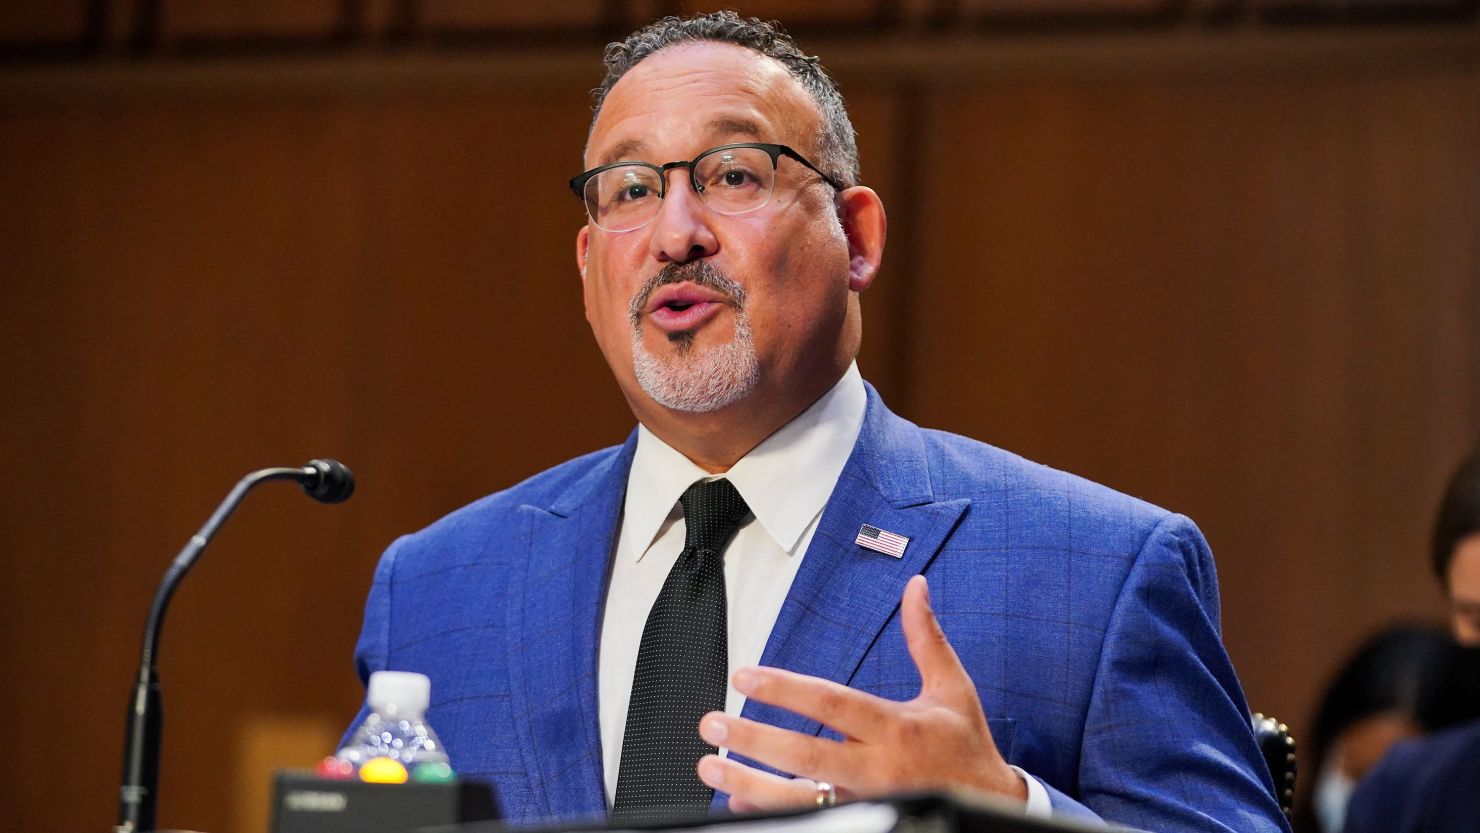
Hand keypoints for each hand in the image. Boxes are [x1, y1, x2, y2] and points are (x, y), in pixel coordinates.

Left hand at [695, 575, 1025, 812]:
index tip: (745, 677)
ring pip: (800, 797)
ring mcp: (868, 801)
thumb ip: (925, 638)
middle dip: (753, 739)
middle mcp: (878, 769)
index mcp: (896, 728)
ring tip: (711, 765)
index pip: (832, 704)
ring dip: (749, 782)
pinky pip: (811, 820)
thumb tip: (915, 587)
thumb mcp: (952, 688)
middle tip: (712, 724)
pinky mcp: (864, 820)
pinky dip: (770, 812)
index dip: (785, 690)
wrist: (993, 807)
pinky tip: (737, 799)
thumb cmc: (965, 746)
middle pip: (805, 756)